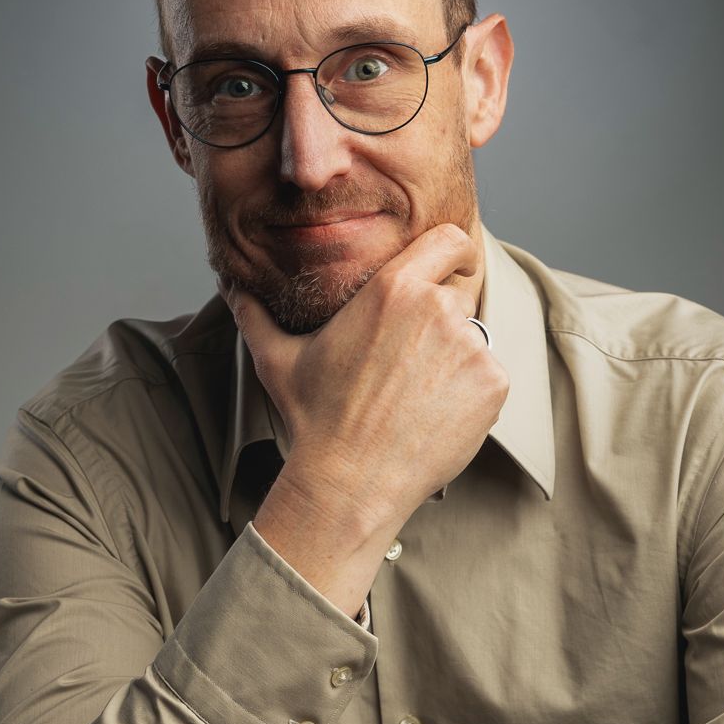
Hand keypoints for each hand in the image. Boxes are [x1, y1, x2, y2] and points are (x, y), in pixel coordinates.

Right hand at [224, 223, 509, 530]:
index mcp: (393, 288)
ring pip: (476, 338)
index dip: (450, 255)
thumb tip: (230, 284)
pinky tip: (434, 417)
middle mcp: (439, 309)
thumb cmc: (314, 420)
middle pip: (460, 293)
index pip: (450, 240)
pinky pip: (491, 376)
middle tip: (413, 359)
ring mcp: (472, 347)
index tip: (444, 273)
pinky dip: (471, 394)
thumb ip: (256, 313)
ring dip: (456, 359)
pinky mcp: (493, 385)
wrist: (350, 483)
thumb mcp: (276, 359)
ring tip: (416, 397)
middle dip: (444, 318)